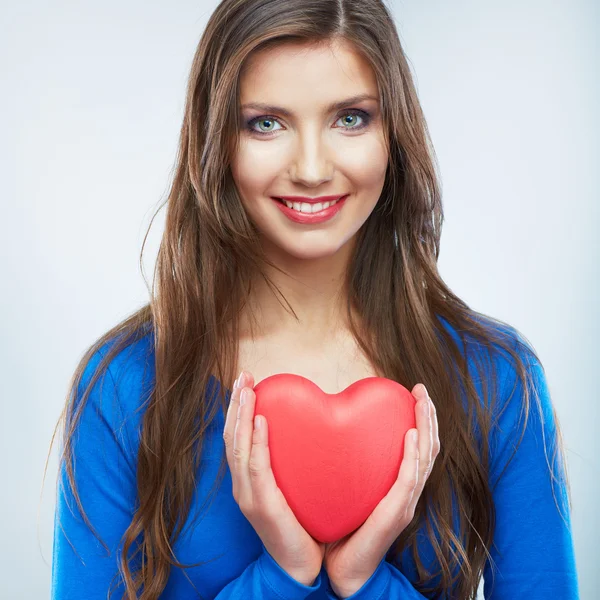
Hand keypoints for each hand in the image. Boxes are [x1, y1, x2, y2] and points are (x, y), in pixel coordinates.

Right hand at [223, 370, 325, 585]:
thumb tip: (306, 432)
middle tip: (243, 377)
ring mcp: (248, 496)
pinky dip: (256, 443)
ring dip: (241, 416)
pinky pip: (257, 469)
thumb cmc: (301, 526)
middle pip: (231, 437)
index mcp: (247, 481)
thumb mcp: (291, 489)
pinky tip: (261, 421)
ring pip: (238, 448)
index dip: (237, 409)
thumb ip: (289, 464)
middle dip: (235, 405)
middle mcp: (241, 486)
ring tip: (247, 390)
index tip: (245, 383)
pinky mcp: (261, 506)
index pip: (236, 438)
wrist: (300, 568)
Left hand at [324, 383, 439, 597]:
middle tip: (420, 390)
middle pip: (429, 448)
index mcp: (399, 486)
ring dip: (427, 427)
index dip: (422, 419)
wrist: (344, 571)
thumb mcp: (351, 490)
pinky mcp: (395, 514)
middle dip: (428, 416)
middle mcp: (408, 492)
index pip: (419, 447)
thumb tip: (334, 434)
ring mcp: (405, 503)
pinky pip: (409, 480)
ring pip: (425, 459)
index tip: (414, 392)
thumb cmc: (344, 530)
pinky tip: (411, 434)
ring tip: (422, 402)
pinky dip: (412, 456)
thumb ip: (352, 466)